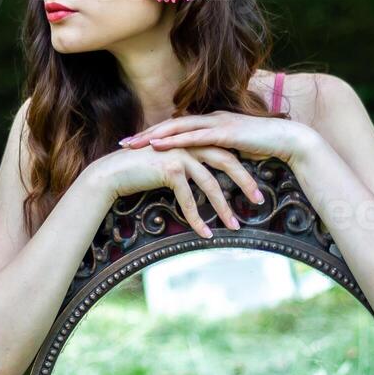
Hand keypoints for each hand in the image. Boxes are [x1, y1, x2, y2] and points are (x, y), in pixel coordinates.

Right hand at [87, 143, 265, 238]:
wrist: (113, 172)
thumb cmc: (141, 171)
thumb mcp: (171, 164)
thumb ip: (191, 167)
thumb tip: (210, 181)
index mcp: (193, 140)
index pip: (226, 152)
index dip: (243, 169)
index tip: (256, 186)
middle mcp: (189, 144)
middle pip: (226, 162)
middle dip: (245, 183)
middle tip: (260, 201)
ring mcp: (180, 155)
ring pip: (210, 183)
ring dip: (223, 207)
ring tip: (234, 226)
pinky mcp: (169, 170)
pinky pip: (189, 198)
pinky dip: (197, 219)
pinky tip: (205, 234)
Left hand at [120, 110, 312, 163]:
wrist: (287, 140)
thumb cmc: (263, 147)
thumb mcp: (233, 151)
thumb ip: (217, 154)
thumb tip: (204, 167)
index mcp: (210, 122)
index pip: (176, 127)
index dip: (153, 135)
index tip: (133, 144)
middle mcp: (210, 118)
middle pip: (170, 123)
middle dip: (145, 134)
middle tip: (122, 144)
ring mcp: (217, 123)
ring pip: (178, 126)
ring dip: (154, 135)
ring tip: (133, 145)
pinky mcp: (225, 132)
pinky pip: (195, 135)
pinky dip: (174, 139)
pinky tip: (158, 145)